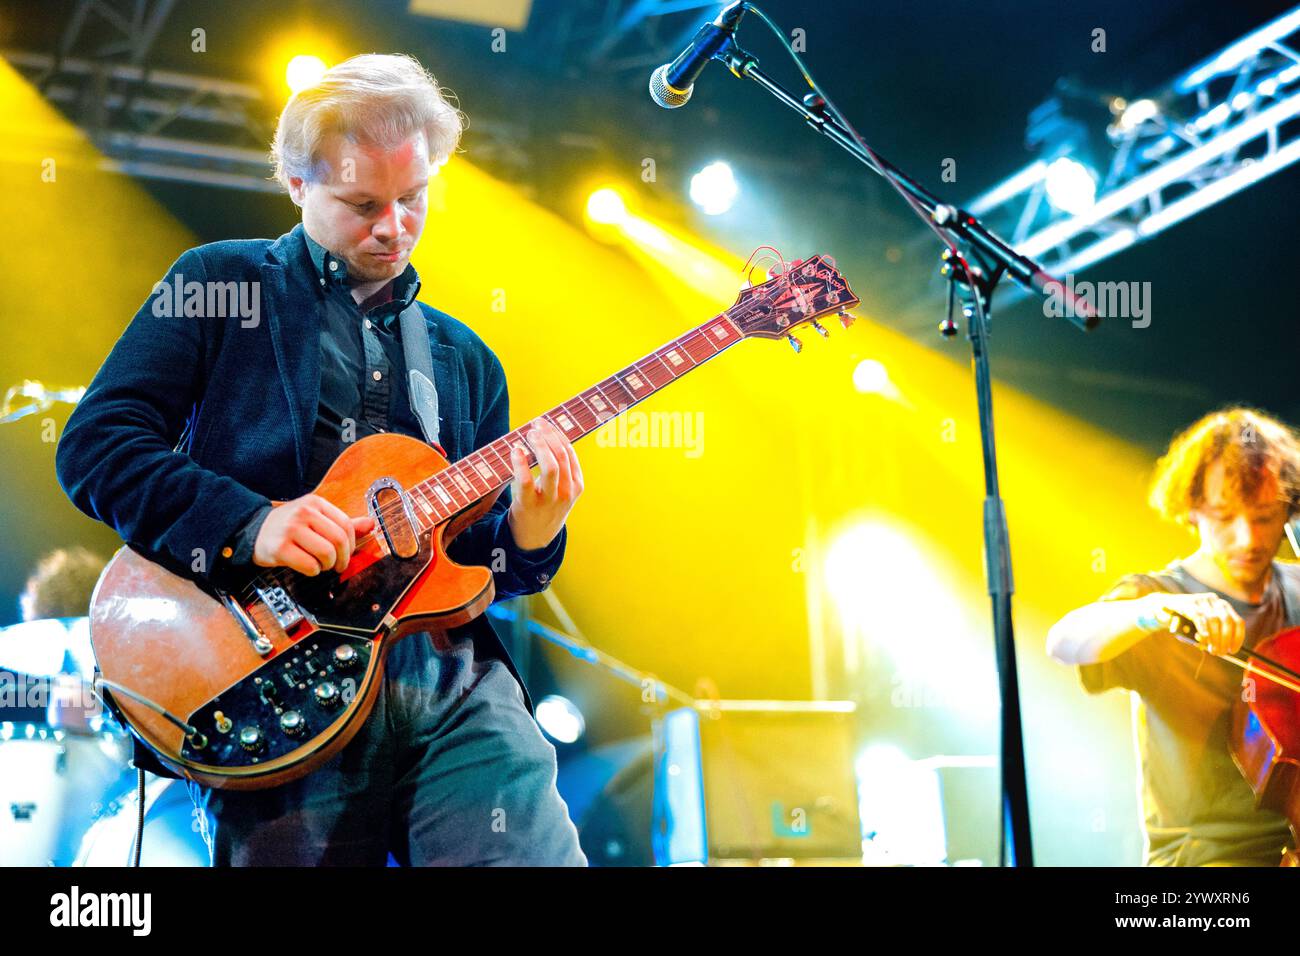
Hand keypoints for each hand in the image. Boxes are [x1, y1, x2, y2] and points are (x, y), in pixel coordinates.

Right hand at [253, 494, 375, 575]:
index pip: (346, 525)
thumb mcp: (316, 518)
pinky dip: (313, 571)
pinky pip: (309, 566)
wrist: (254, 531)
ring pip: (326, 554)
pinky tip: (307, 567)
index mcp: (315, 503)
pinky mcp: (280, 548)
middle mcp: (304, 513)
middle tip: (337, 566)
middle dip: (342, 558)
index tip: (348, 553)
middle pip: (339, 540)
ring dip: (327, 566)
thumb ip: (344, 523)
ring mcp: (291, 530)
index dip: (352, 544)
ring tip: (320, 565)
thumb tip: (372, 524)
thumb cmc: (289, 527)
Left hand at [507, 417, 582, 551]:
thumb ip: (559, 469)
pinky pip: (526, 480)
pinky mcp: (530, 505)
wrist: (535, 538)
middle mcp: (567, 492)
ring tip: (529, 435)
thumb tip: (544, 434)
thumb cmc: (545, 507)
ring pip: (550, 466)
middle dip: (548, 436)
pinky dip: (520, 463)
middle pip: (561, 456)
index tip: (544, 423)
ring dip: (539, 446)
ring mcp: (550, 500)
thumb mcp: (561, 490)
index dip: (557, 434)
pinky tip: (515, 451)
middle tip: (535, 425)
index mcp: (576, 485)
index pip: (569, 453)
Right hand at [1151, 592, 1245, 656]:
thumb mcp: (1201, 627)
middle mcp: (1214, 600)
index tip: (1233, 650)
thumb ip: (1212, 635)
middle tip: (1221, 653)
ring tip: (1212, 650)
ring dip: (1215, 639)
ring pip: (1214, 621)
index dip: (1237, 638)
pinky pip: (1199, 618)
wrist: (1161, 608)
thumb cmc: (1184, 621)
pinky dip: (1203, 630)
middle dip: (1225, 640)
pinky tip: (1203, 639)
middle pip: (1227, 621)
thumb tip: (1222, 650)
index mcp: (1221, 605)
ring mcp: (1201, 600)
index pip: (1237, 621)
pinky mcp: (1189, 604)